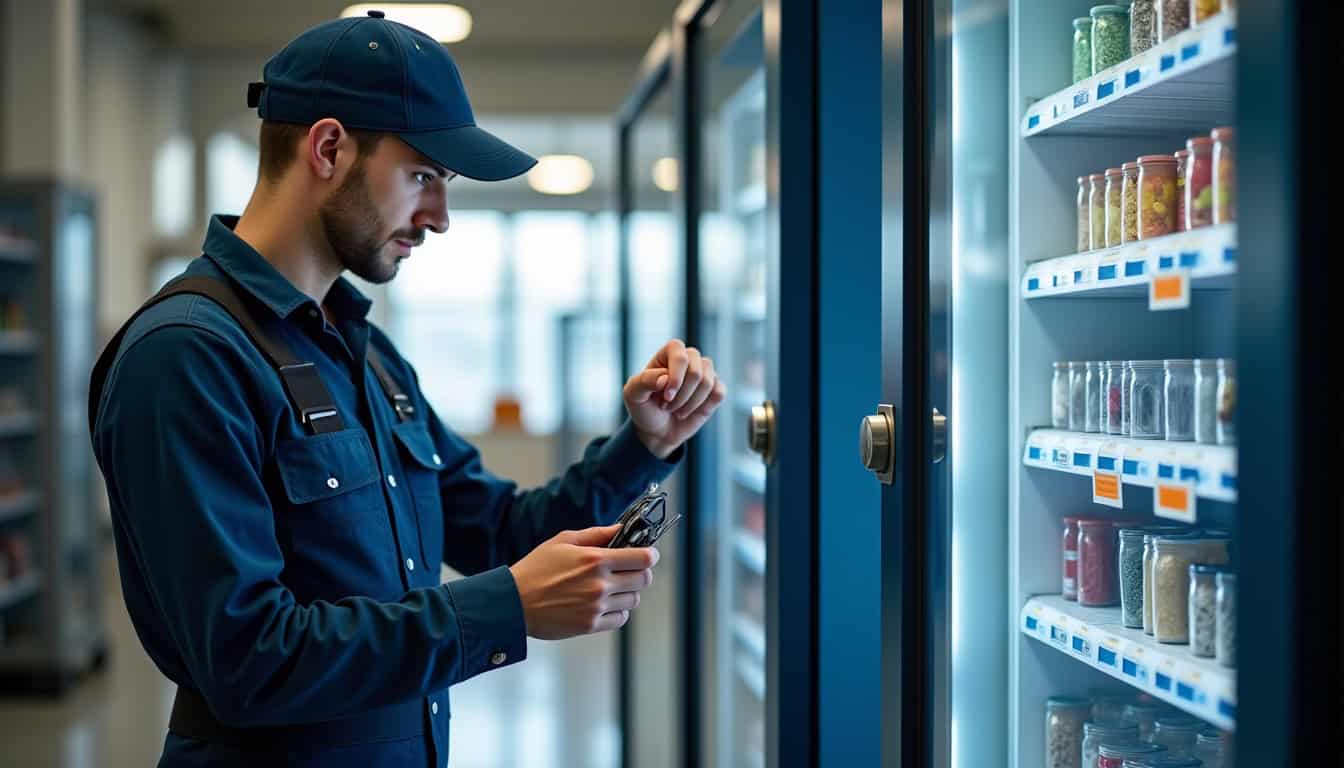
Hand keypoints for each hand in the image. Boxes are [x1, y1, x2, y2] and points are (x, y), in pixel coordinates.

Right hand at [508, 524, 658, 639]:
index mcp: (595, 560)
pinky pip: (620, 619)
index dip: (650, 555)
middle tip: (629, 569)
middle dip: (641, 572)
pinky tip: (604, 603)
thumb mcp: (564, 541)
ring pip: (633, 600)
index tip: (648, 553)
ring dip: (628, 592)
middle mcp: (600, 584)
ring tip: (611, 587)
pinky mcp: (590, 625)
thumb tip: (621, 529)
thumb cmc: (536, 569)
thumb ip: (597, 534)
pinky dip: (617, 611)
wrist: (514, 602)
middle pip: (644, 580)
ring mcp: (596, 606)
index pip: (643, 558)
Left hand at [624, 339, 727, 458]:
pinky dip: (704, 406)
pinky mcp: (715, 389)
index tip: (666, 396)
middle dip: (682, 395)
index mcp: (668, 353)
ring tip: (677, 410)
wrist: (657, 431)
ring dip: (690, 403)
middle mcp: (689, 359)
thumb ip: (644, 381)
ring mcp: (704, 373)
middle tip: (668, 406)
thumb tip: (665, 377)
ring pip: (708, 382)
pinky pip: (719, 393)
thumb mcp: (633, 394)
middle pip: (696, 370)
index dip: (676, 376)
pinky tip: (691, 410)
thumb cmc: (644, 408)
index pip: (679, 353)